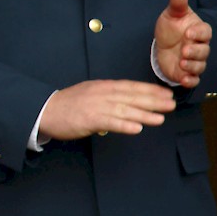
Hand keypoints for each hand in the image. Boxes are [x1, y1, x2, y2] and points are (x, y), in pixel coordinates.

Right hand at [39, 80, 176, 139]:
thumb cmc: (68, 104)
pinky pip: (109, 122)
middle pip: (132, 97)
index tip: (166, 94)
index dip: (150, 90)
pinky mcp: (89, 119)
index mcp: (103, 86)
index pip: (131, 87)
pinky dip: (124, 125)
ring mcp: (96, 106)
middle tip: (171, 104)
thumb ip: (109, 97)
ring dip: (144, 114)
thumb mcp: (91, 93)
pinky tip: (137, 128)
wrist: (46, 109)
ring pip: (125, 110)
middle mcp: (102, 94)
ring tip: (160, 118)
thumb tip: (128, 103)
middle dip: (153, 100)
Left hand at [154, 0, 212, 87]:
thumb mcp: (171, 15)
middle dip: (195, 51)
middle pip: (204, 50)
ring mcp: (194, 61)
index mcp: (198, 31)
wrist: (162, 44)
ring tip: (182, 62)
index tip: (188, 33)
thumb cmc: (170, 27)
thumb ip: (177, 5)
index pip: (205, 32)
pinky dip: (190, 80)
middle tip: (184, 50)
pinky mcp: (187, 73)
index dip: (198, 33)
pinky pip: (194, 79)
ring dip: (192, 66)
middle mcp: (199, 46)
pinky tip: (184, 80)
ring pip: (200, 65)